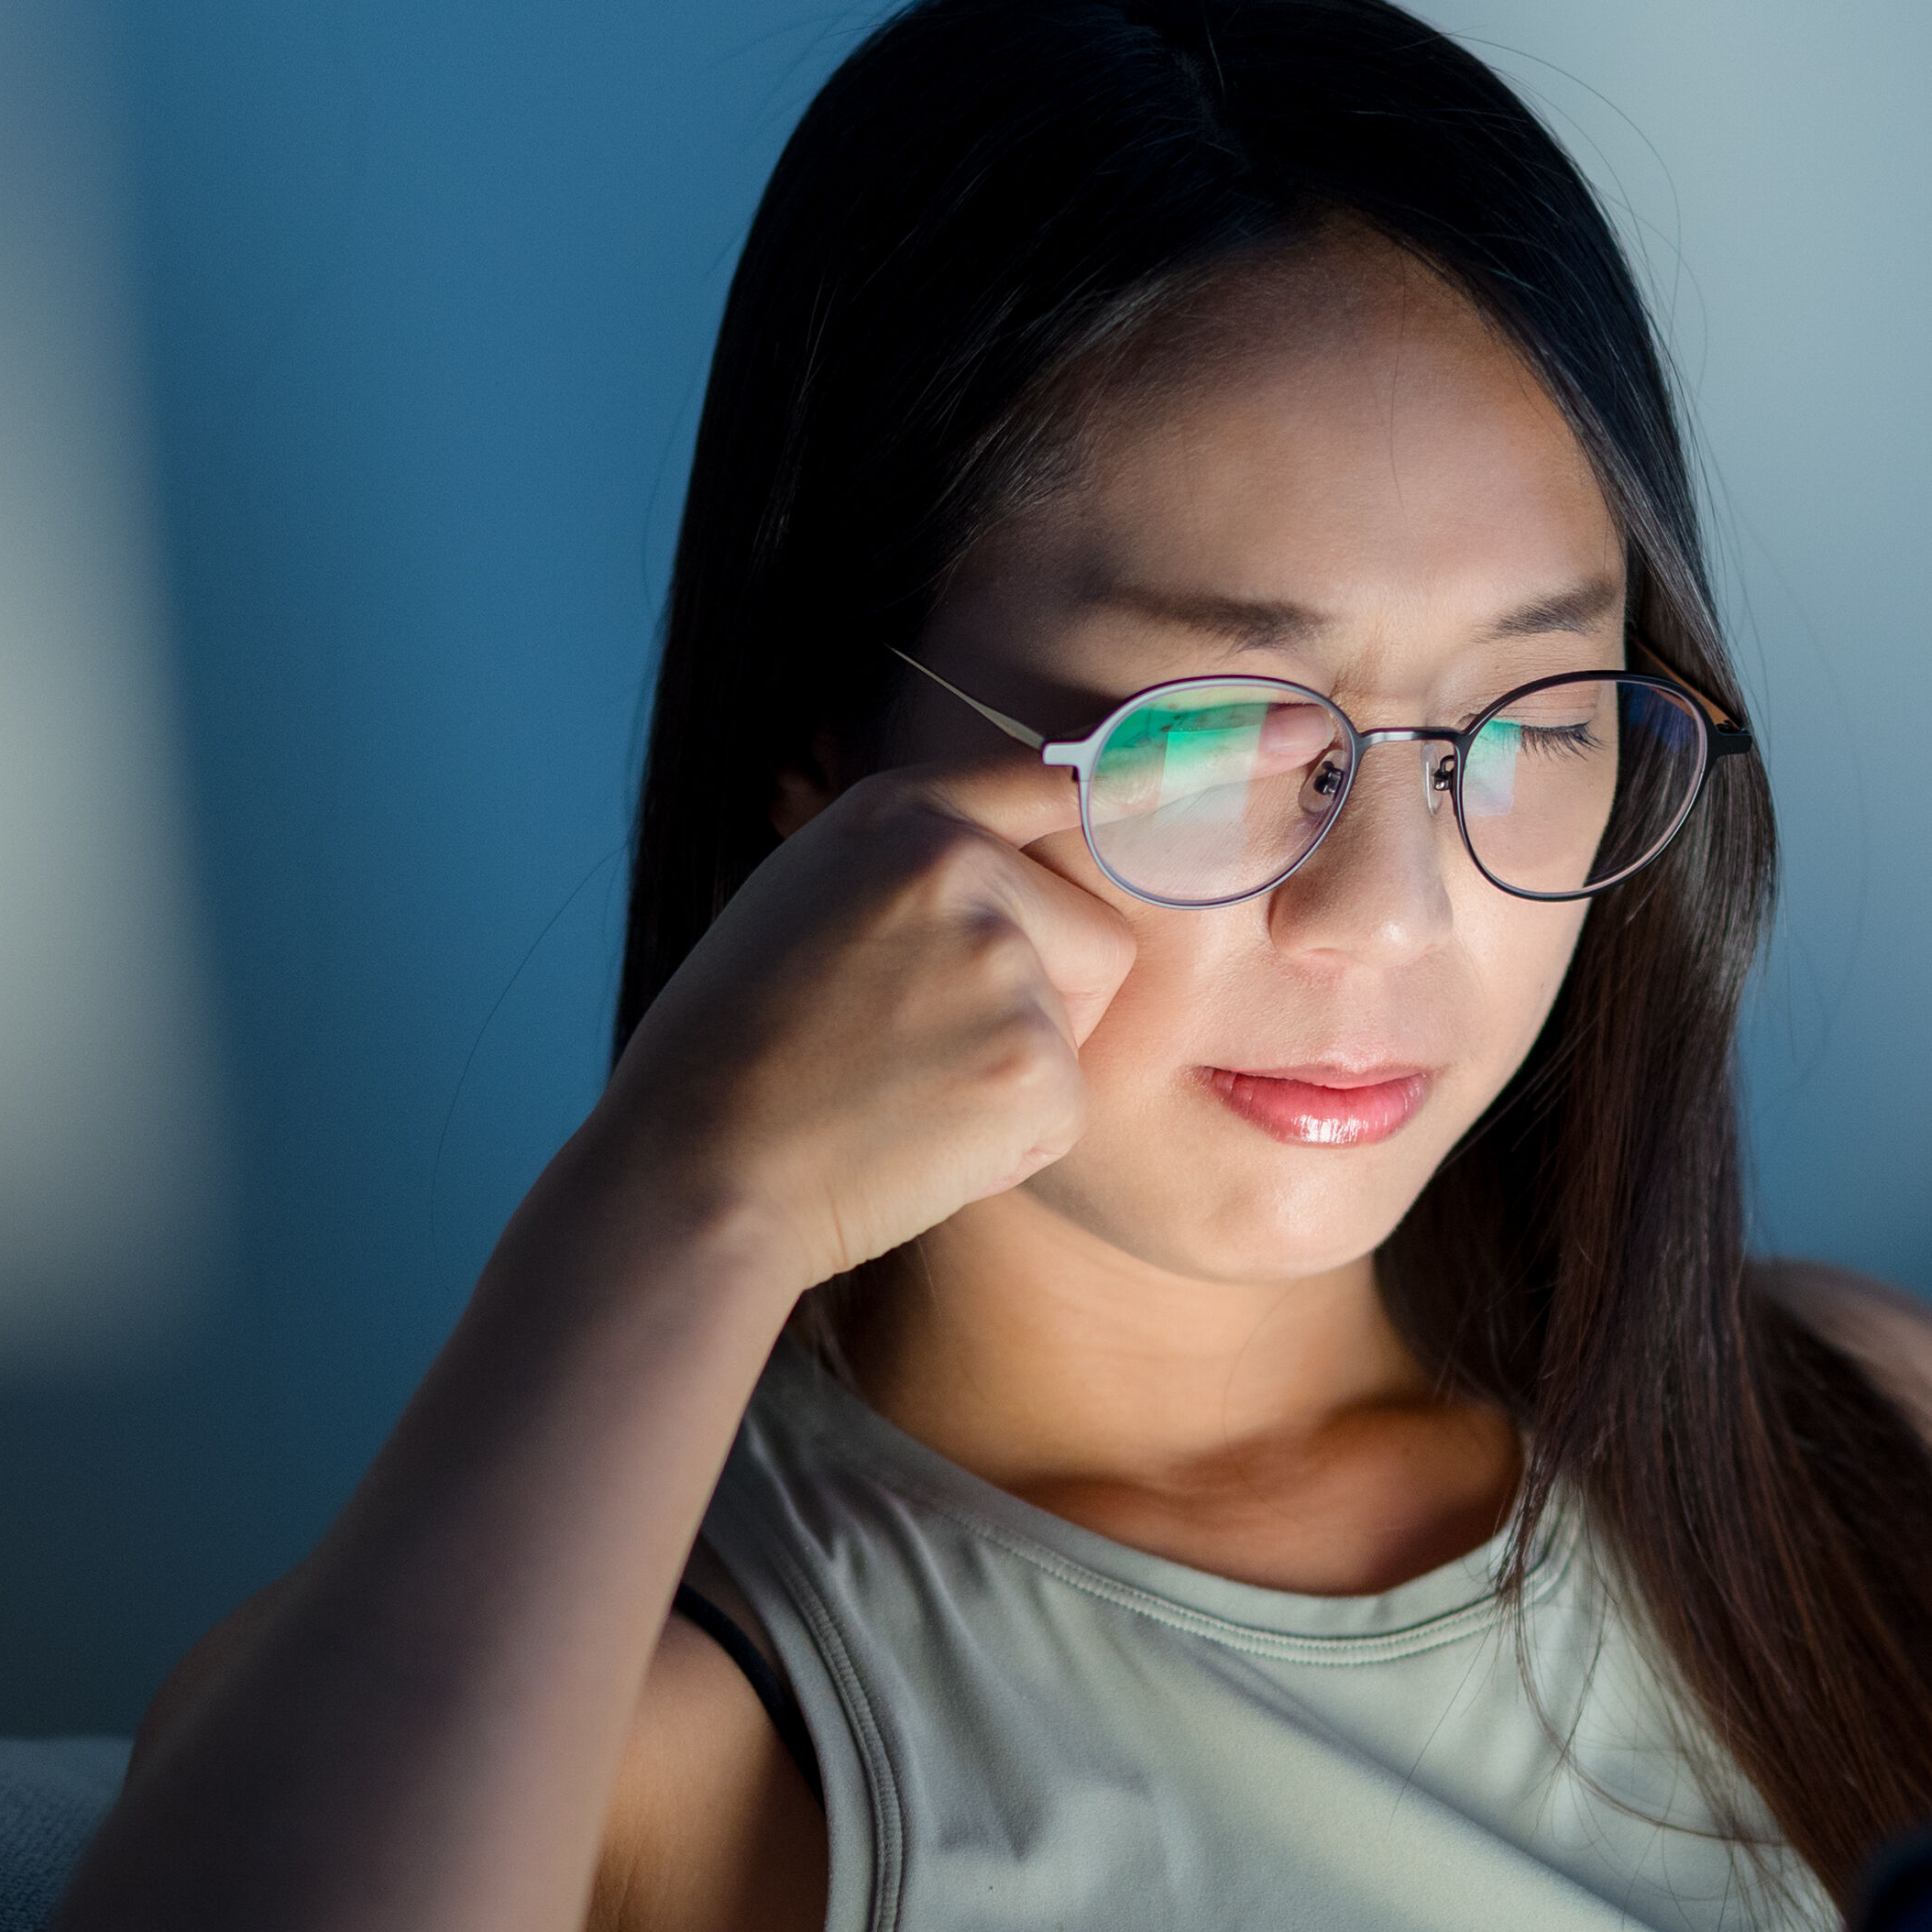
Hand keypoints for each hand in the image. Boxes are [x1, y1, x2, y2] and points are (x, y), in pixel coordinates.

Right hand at [582, 758, 1140, 1288]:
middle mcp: (959, 865)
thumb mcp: (799, 905)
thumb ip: (904, 870)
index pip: (1043, 782)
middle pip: (1096, 934)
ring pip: (1079, 1027)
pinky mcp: (1031, 1061)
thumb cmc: (726, 1058)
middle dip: (1049, 1001)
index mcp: (895, 816)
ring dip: (1015, 1074)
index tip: (1236, 759)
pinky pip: (1064, 1109)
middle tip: (923, 1053)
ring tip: (902, 1098)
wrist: (695, 1172)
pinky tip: (916, 1145)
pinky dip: (1007, 1147)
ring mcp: (1001, 961)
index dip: (1122, 793)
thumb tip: (1002, 857)